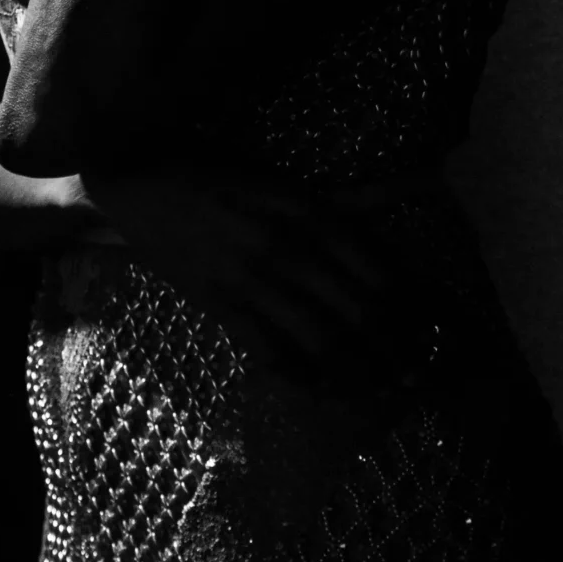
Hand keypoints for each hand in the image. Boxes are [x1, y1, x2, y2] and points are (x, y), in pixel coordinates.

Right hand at [81, 163, 429, 391]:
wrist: (133, 184)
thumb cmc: (210, 170)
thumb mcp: (279, 175)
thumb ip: (343, 194)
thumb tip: (410, 184)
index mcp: (302, 209)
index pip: (371, 263)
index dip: (406, 299)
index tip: (429, 323)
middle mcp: (282, 246)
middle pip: (354, 306)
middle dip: (393, 344)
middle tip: (419, 372)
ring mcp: (249, 280)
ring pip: (318, 336)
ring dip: (357, 369)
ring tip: (385, 391)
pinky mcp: (219, 305)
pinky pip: (267, 350)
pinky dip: (298, 376)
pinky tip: (323, 391)